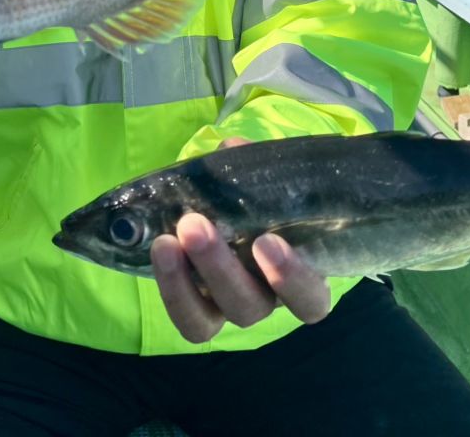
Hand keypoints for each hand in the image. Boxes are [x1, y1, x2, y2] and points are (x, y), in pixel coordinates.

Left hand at [150, 137, 331, 342]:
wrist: (230, 214)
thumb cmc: (266, 200)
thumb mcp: (266, 182)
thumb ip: (256, 167)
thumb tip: (233, 148)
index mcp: (299, 277)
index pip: (310, 301)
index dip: (290, 278)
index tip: (267, 240)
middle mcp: (264, 301)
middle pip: (248, 306)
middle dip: (219, 267)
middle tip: (194, 225)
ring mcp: (225, 309)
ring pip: (209, 321)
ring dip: (183, 282)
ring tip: (166, 241)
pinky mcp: (197, 311)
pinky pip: (185, 317)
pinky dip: (169, 288)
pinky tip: (159, 250)